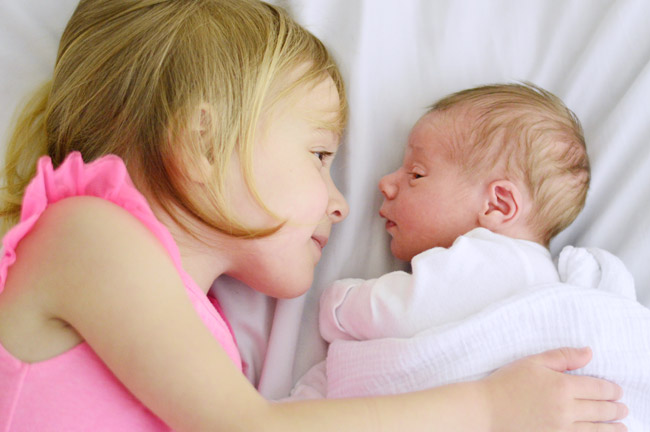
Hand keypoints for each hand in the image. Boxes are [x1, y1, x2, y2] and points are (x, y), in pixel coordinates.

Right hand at [483, 347, 626, 431]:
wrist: (487, 409)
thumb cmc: (507, 382)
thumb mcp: (533, 362)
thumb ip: (563, 357)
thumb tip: (588, 353)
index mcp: (562, 386)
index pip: (598, 388)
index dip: (612, 390)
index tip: (617, 391)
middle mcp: (566, 409)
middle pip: (601, 409)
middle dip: (616, 408)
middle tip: (623, 408)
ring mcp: (561, 427)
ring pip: (596, 429)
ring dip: (613, 427)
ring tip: (621, 426)